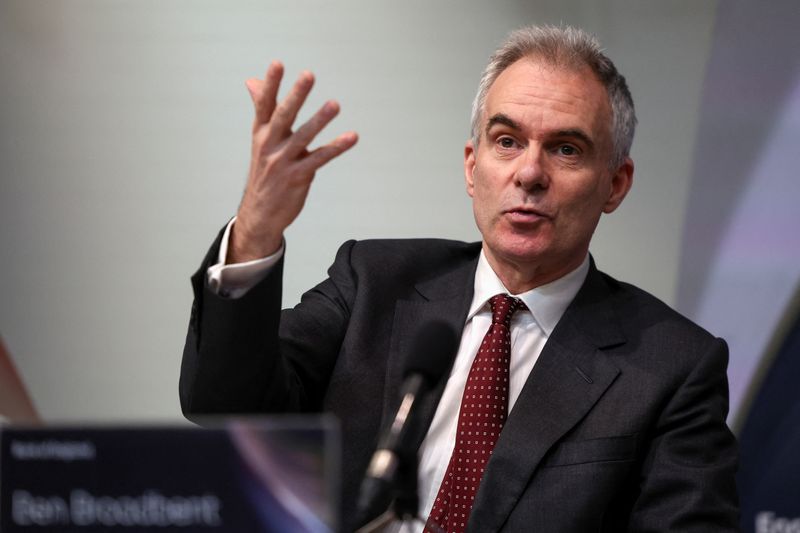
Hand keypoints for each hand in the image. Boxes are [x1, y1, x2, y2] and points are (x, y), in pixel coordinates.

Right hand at [228, 61, 357, 262]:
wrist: (259, 214)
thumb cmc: (264, 172)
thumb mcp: (260, 139)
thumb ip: (261, 109)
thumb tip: (252, 81)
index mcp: (260, 134)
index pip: (263, 105)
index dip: (270, 84)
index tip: (277, 64)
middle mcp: (270, 145)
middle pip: (283, 116)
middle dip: (296, 95)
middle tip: (309, 75)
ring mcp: (283, 162)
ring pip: (303, 137)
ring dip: (319, 120)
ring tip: (335, 104)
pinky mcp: (298, 177)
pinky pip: (320, 159)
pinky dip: (336, 147)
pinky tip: (352, 137)